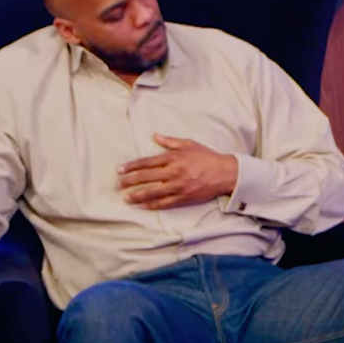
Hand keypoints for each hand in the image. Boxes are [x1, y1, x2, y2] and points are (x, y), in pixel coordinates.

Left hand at [117, 134, 237, 210]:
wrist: (225, 173)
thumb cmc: (208, 157)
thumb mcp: (189, 144)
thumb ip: (170, 141)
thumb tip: (154, 136)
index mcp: (173, 158)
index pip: (146, 162)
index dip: (131, 166)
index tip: (120, 170)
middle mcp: (173, 172)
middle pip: (146, 177)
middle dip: (129, 181)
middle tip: (118, 184)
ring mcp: (178, 186)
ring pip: (153, 192)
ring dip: (137, 195)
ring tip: (126, 198)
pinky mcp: (184, 197)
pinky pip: (165, 203)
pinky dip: (152, 205)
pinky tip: (143, 206)